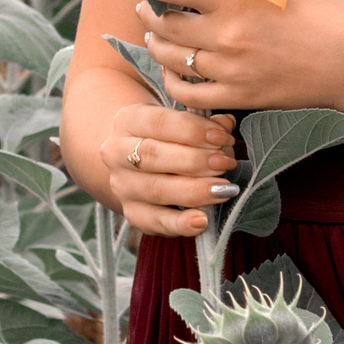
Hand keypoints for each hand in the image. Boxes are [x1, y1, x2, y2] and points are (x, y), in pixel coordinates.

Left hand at [86, 0, 343, 114]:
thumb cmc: (325, 15)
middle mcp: (224, 35)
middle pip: (161, 24)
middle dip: (147, 13)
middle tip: (148, 6)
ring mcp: (229, 70)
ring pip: (169, 58)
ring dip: (159, 45)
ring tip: (164, 35)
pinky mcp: (238, 99)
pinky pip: (186, 94)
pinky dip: (175, 81)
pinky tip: (180, 71)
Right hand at [101, 101, 240, 237]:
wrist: (139, 160)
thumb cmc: (168, 135)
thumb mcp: (181, 119)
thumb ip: (205, 121)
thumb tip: (225, 124)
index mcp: (128, 120)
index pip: (159, 123)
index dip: (193, 130)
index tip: (223, 137)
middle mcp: (116, 152)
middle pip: (153, 156)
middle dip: (195, 161)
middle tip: (226, 163)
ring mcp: (122, 186)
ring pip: (155, 190)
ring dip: (194, 191)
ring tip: (224, 189)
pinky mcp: (131, 213)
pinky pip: (155, 222)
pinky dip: (180, 224)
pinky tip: (203, 220)